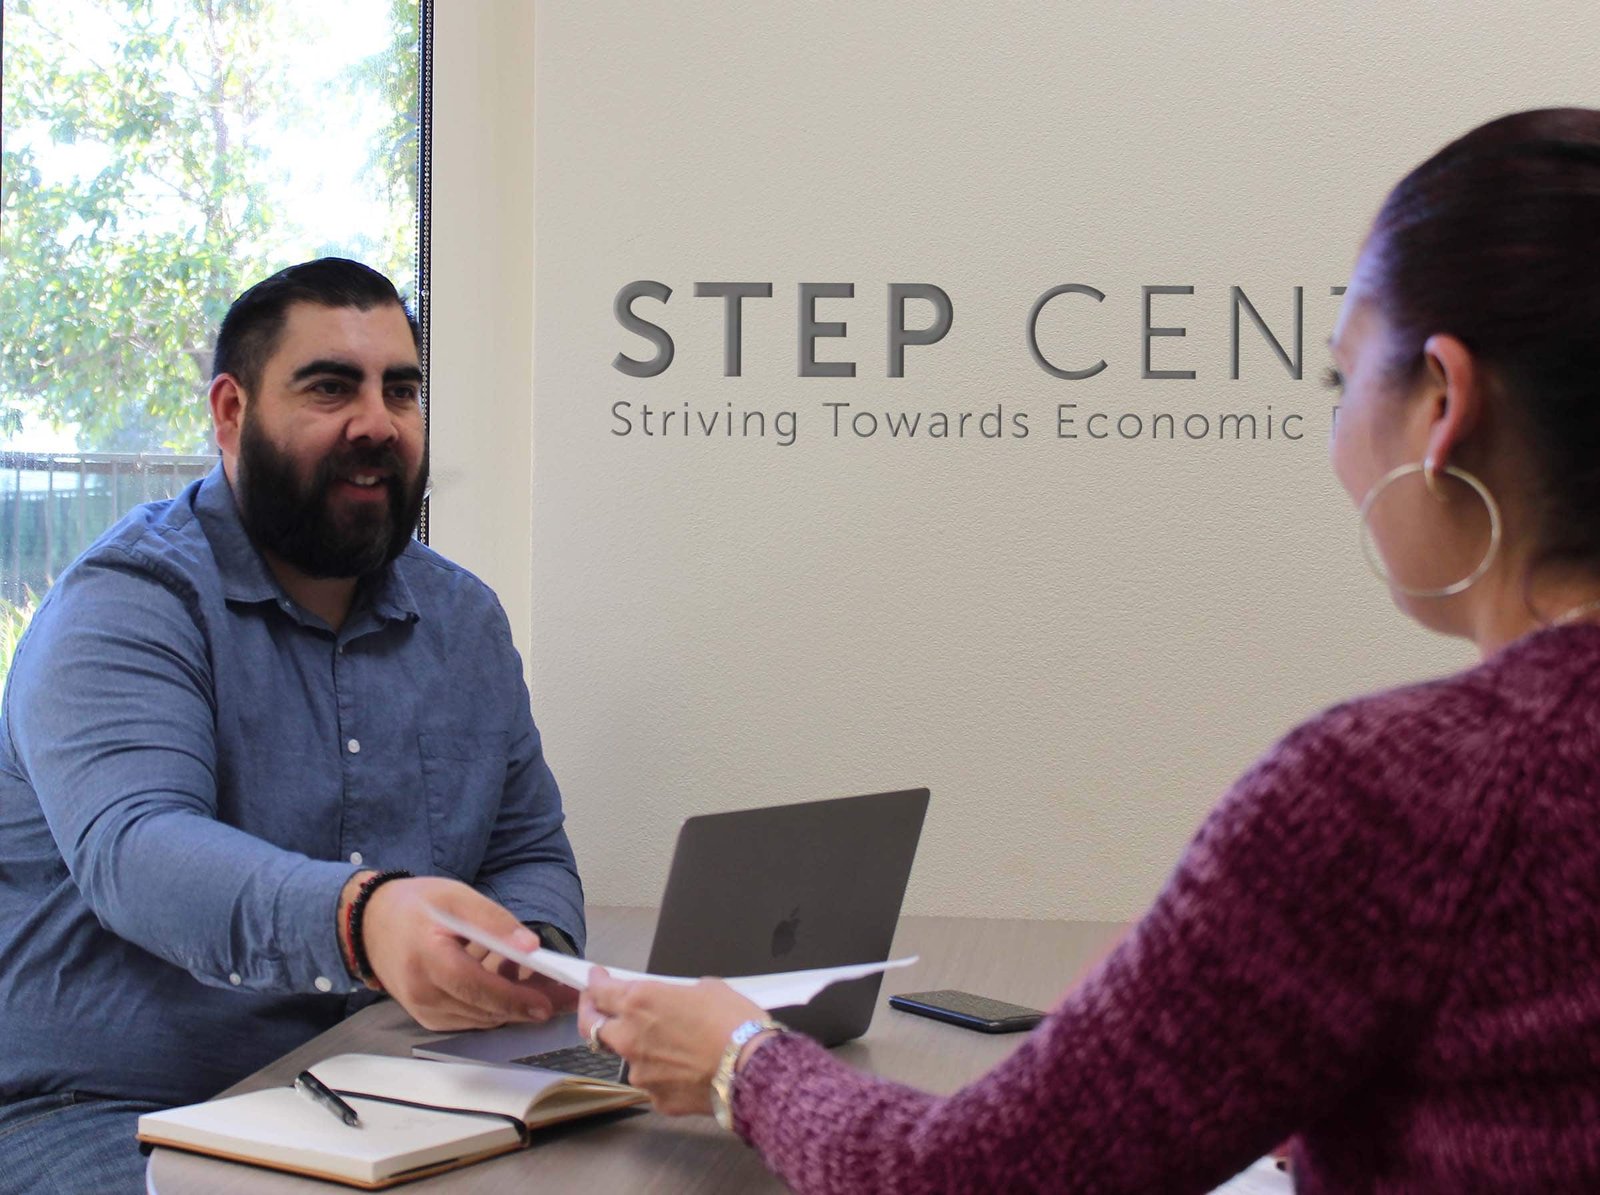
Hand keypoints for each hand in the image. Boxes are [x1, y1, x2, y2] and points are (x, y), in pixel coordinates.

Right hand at [354, 874, 577, 1030]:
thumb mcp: (456, 897)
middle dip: (524, 1007)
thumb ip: (493, 920)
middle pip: (482, 1010)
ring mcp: (421, 1009)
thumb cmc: (416, 906)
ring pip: (478, 1020)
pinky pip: (467, 1020)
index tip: (546, 1003)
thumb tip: (530, 945)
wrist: (371, 924)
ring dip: (511, 1009)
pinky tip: (510, 988)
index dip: (514, 998)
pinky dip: (492, 1008)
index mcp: (428, 959)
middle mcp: (422, 992)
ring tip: (542, 989)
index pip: (477, 987)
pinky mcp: (425, 1017)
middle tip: (560, 999)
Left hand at [578, 967, 764, 1114]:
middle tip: (596, 1008)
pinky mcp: (655, 1098)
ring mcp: (640, 1072)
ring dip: (638, 1048)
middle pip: (592, 1027)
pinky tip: (686, 1069)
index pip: (600, 991)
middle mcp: (630, 1037)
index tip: (595, 978)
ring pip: (628, 1057)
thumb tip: (677, 1000)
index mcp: (640, 1002)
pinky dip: (663, 1074)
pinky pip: (653, 1082)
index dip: (595, 983)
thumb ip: (678, 993)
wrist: (751, 1071)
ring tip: (670, 1044)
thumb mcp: (707, 988)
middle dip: (590, 1014)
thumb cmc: (734, 1023)